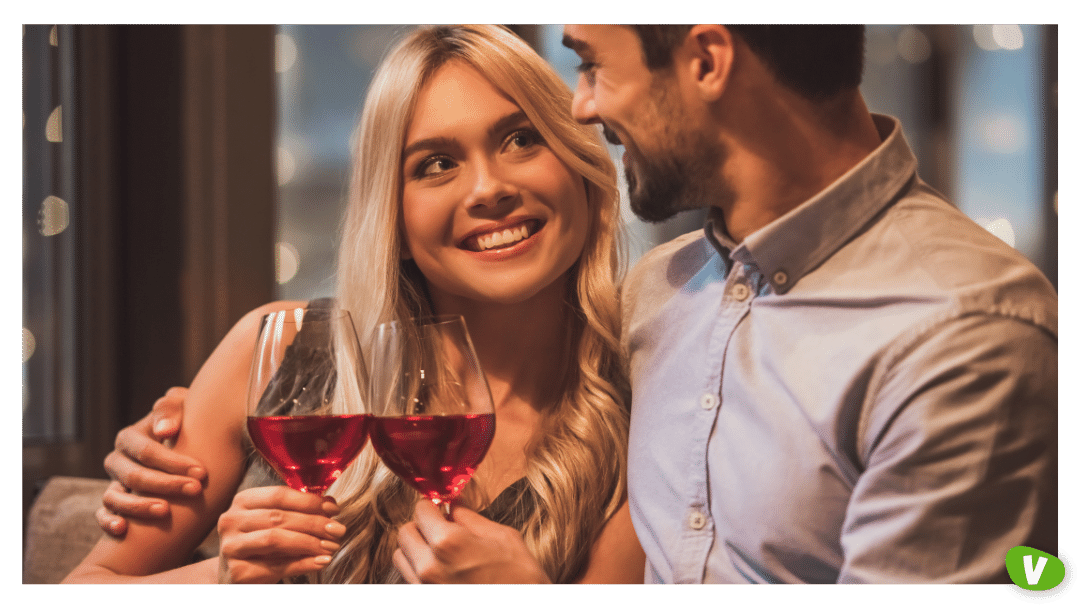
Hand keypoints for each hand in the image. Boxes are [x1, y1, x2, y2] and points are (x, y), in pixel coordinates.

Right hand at [96, 387, 207, 535]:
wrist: (183, 442)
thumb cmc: (184, 423)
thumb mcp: (181, 407)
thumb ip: (171, 409)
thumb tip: (165, 431)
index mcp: (129, 437)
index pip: (146, 451)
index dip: (173, 463)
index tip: (201, 473)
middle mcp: (117, 461)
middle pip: (134, 476)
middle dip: (166, 485)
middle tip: (195, 491)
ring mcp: (113, 484)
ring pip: (113, 498)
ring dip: (138, 506)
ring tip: (165, 511)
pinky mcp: (114, 504)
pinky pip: (103, 514)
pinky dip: (108, 521)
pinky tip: (123, 529)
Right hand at [217, 486, 345, 583]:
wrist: (235, 574)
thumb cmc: (259, 544)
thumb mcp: (274, 523)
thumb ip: (298, 511)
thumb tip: (330, 504)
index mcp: (243, 501)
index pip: (279, 495)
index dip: (309, 501)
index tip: (334, 509)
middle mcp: (232, 521)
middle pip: (279, 517)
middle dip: (314, 523)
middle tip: (338, 530)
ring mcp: (231, 547)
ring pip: (276, 540)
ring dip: (309, 543)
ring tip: (332, 546)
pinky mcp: (238, 572)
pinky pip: (276, 566)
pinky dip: (303, 563)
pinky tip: (321, 561)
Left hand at [393, 500, 550, 584]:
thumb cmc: (521, 578)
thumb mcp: (503, 537)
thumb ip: (471, 519)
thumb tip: (453, 507)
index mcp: (448, 543)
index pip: (420, 510)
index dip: (433, 507)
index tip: (441, 510)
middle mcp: (429, 567)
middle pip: (404, 533)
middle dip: (420, 526)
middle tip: (440, 529)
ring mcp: (424, 589)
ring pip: (401, 557)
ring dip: (415, 549)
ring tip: (439, 552)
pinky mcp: (425, 601)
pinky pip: (409, 579)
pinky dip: (418, 570)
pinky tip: (442, 572)